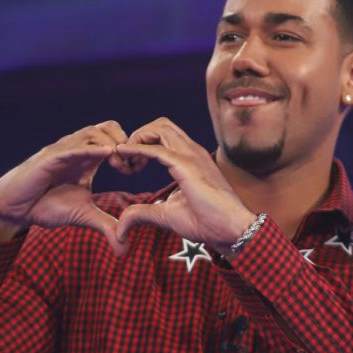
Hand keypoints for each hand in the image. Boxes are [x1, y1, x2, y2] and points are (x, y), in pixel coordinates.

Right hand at [0, 120, 134, 254]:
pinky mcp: (49, 158)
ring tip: (120, 166)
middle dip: (125, 143)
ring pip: (93, 132)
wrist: (15, 209)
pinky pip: (73, 148)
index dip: (130, 150)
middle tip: (131, 167)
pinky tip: (107, 154)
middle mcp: (78, 149)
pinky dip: (91, 149)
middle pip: (109, 127)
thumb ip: (106, 227)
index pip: (115, 138)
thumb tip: (125, 249)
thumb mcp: (84, 216)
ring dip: (112, 145)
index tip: (136, 169)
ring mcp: (63, 151)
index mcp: (88, 158)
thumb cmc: (46, 206)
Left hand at [114, 117, 254, 254]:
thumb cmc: (207, 222)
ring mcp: (191, 156)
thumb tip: (121, 224)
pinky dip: (136, 148)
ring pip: (159, 127)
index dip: (142, 144)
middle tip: (128, 163)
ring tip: (128, 164)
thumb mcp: (166, 215)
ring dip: (136, 139)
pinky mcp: (187, 166)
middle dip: (138, 136)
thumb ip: (142, 213)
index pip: (163, 134)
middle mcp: (191, 151)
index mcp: (189, 158)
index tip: (130, 168)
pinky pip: (156, 148)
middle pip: (160, 124)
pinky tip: (123, 155)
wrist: (231, 229)